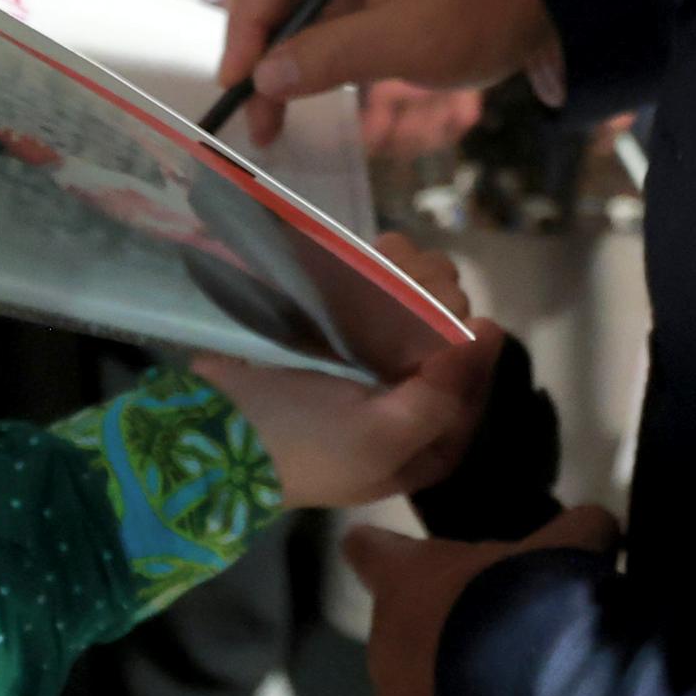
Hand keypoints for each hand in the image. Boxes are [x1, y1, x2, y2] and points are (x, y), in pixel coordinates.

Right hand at [191, 236, 499, 508]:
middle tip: (413, 278)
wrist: (209, 433)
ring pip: (417, 312)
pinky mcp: (338, 342)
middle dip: (439, 300)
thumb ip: (441, 397)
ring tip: (390, 253)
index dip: (472, 344)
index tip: (459, 311)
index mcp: (426, 446)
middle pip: (447, 342)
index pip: (474, 385)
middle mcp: (405, 410)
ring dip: (414, 275)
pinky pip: (379, 302)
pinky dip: (384, 272)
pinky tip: (378, 250)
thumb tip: (486, 334)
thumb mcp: (380, 439)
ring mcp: (370, 372)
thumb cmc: (300, 443)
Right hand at [212, 0, 559, 150]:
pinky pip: (310, 30)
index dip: (245, 22)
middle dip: (252, 48)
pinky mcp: (359, 1)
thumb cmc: (487, 9)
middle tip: (250, 110)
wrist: (544, 9)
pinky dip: (296, 66)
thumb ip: (338, 53)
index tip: (240, 79)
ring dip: (271, 65)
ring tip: (267, 123)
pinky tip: (290, 104)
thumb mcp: (416, 35)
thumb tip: (266, 76)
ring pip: (284, 14)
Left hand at [347, 507, 621, 695]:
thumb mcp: (562, 553)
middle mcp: (384, 651)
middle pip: (403, 638)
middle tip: (504, 646)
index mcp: (405, 585)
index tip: (376, 547)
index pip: (371, 552)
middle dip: (444, 641)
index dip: (380, 550)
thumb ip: (571, 532)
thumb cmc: (536, 612)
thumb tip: (592, 521)